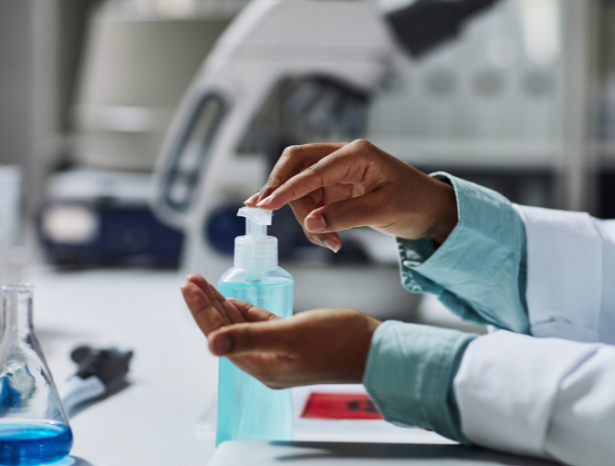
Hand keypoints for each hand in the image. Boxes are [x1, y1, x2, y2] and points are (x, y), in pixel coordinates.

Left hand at [180, 274, 380, 387]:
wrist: (374, 349)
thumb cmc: (338, 342)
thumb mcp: (291, 335)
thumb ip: (250, 337)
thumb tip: (211, 344)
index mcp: (261, 365)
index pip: (219, 334)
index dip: (201, 310)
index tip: (188, 285)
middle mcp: (265, 361)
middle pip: (226, 329)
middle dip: (207, 304)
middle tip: (190, 279)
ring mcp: (278, 351)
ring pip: (240, 325)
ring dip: (222, 304)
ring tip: (203, 284)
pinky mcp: (292, 340)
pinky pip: (259, 324)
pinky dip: (245, 310)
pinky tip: (234, 299)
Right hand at [245, 140, 457, 251]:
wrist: (432, 211)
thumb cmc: (416, 203)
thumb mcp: (383, 210)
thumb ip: (345, 215)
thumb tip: (311, 222)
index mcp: (356, 154)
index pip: (312, 169)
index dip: (286, 188)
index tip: (265, 205)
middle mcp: (343, 158)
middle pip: (296, 167)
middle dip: (283, 192)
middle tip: (266, 213)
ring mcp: (338, 174)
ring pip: (302, 190)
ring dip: (305, 217)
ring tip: (329, 242)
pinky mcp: (338, 190)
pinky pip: (314, 204)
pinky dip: (316, 223)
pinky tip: (330, 240)